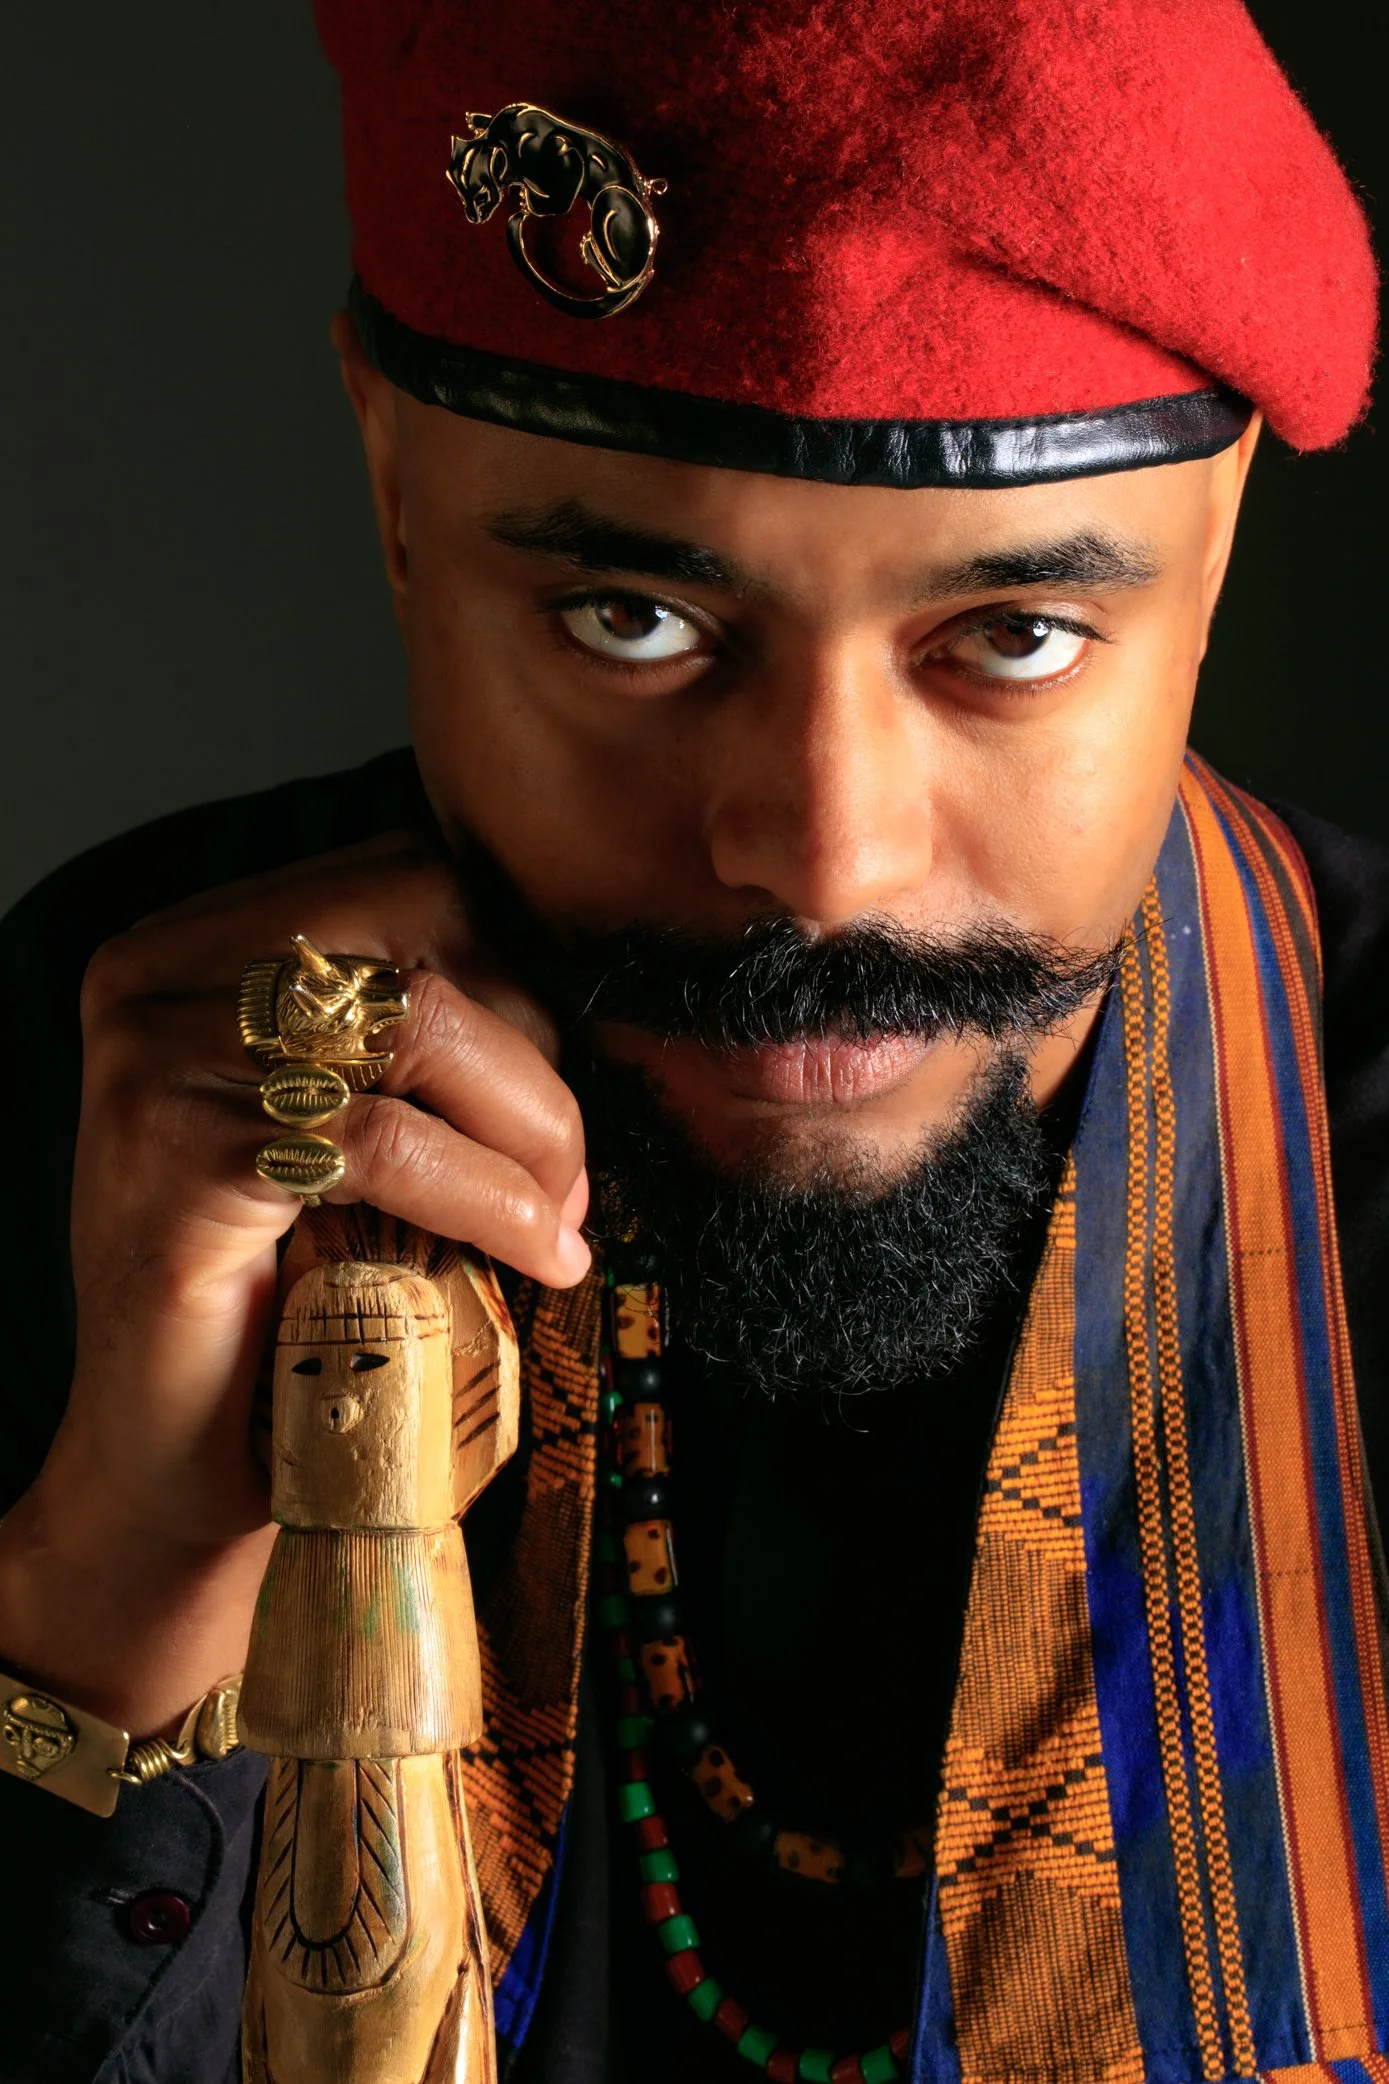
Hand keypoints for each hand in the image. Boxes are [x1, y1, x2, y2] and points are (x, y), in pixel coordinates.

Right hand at [0, 831, 588, 1731]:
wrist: (173, 1463)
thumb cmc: (283, 1290)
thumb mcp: (345, 1127)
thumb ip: (421, 1040)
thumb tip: (598, 1003)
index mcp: (191, 947)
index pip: (405, 875)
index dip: (515, 970)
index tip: (561, 1083)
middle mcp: (154, 979)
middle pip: (419, 922)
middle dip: (534, 1048)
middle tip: (569, 1169)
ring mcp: (155, 1063)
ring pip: (417, 1020)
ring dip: (532, 1126)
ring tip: (561, 1216)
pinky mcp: (178, 1163)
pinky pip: (386, 1142)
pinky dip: (492, 1196)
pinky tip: (537, 1254)